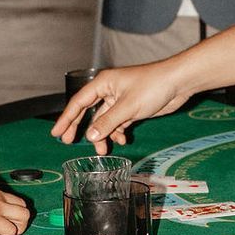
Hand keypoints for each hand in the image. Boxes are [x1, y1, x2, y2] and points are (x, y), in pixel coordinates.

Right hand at [53, 59, 196, 148]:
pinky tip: (122, 140)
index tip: (56, 132)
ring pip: (104, 120)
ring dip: (103, 135)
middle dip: (80, 128)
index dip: (66, 118)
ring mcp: (121, 100)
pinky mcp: (132, 108)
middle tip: (68, 142)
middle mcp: (109, 91)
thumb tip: (90, 136)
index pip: (79, 102)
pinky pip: (118, 123)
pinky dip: (118, 132)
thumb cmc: (153, 86)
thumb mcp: (128, 107)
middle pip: (88, 112)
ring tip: (102, 151)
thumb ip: (107, 122)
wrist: (178, 83)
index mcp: (103, 83)